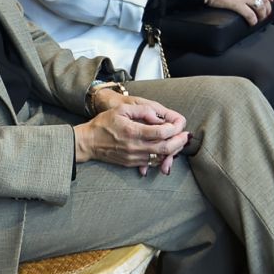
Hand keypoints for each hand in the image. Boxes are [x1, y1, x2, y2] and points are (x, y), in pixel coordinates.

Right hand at [74, 96, 192, 175]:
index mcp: (133, 132)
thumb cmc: (103, 124)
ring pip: (161, 158)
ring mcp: (134, 157)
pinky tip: (166, 150)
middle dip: (179, 142)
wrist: (88, 143)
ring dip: (173, 151)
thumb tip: (157, 117)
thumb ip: (141, 111)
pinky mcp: (132, 163)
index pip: (162, 133)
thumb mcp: (121, 110)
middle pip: (166, 148)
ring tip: (179, 143)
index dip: (174, 129)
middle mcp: (135, 147)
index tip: (178, 125)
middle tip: (186, 136)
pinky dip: (162, 157)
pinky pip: (152, 162)